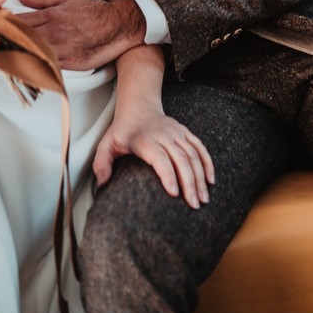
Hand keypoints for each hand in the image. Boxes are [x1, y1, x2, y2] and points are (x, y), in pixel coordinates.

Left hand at [17, 0, 145, 68]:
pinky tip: (22, 69)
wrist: (116, 25)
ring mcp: (60, 48)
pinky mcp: (69, 63)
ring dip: (16, 54)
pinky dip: (34, 67)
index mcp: (51, 16)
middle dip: (5, 40)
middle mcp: (53, 32)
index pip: (21, 20)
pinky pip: (47, 66)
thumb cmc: (93, 12)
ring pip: (32, 52)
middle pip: (22, 37)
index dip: (4, 24)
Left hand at [94, 109, 214, 208]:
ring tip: (203, 199)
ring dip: (200, 177)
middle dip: (189, 182)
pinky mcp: (185, 132)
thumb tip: (103, 184)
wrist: (138, 107)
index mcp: (144, 139)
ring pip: (192, 154)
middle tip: (193, 205)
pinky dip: (207, 163)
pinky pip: (199, 147)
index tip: (174, 194)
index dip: (167, 174)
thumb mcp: (106, 144)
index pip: (159, 157)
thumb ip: (101, 163)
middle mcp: (163, 135)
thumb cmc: (122, 131)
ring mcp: (176, 132)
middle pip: (180, 158)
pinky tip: (211, 181)